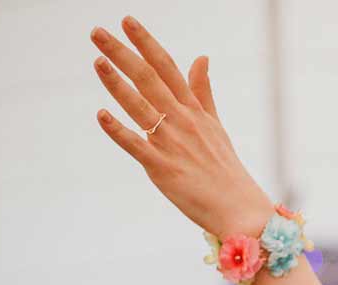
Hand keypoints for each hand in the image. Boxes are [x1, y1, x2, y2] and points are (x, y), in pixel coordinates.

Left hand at [91, 18, 273, 237]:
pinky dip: (120, 131)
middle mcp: (182, 122)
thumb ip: (203, 92)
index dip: (146, 43)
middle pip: (149, 80)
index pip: (167, 69)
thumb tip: (201, 58)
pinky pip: (138, 146)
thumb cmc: (226, 170)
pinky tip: (102, 115)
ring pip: (141, 107)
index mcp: (194, 111)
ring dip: (117, 84)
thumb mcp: (216, 125)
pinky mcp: (163, 169)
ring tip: (97, 61)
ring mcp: (173, 144)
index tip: (127, 21)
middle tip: (97, 32)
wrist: (241, 210)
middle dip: (122, 54)